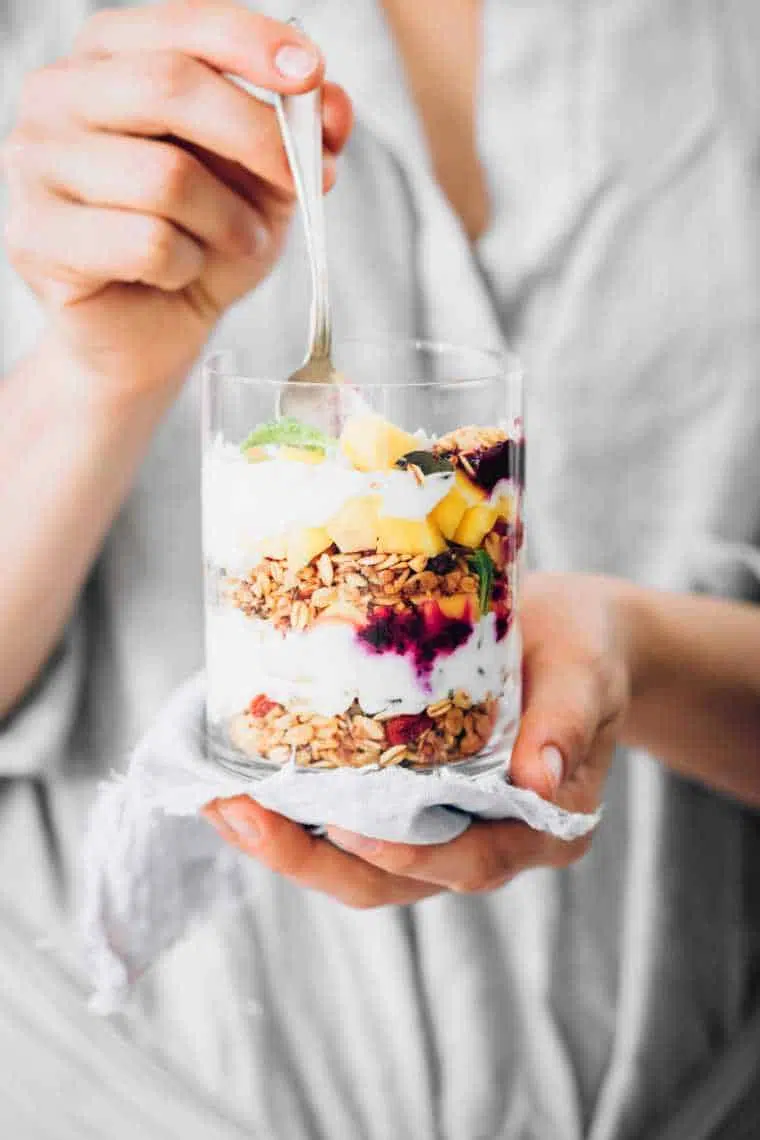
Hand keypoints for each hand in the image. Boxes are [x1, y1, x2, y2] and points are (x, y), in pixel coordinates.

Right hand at [1, 2, 352, 398]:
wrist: (148, 334)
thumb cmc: (199, 243)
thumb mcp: (264, 183)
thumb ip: (299, 136)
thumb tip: (334, 104)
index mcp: (108, 56)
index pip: (182, 23)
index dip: (251, 42)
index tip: (310, 73)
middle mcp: (57, 94)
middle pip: (170, 86)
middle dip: (256, 136)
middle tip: (304, 180)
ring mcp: (34, 164)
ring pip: (165, 176)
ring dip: (228, 220)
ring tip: (239, 242)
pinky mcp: (35, 237)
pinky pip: (144, 243)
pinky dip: (187, 264)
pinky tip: (183, 273)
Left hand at [203, 573, 630, 907]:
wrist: (573, 635)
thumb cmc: (583, 648)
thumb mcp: (588, 668)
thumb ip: (570, 717)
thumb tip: (544, 775)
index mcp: (545, 826)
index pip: (472, 858)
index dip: (408, 852)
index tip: (345, 826)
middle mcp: (490, 841)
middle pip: (394, 879)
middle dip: (311, 859)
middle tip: (239, 813)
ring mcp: (444, 827)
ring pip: (359, 865)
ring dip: (288, 844)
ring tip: (221, 802)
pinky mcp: (411, 801)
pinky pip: (350, 827)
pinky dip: (298, 816)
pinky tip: (245, 785)